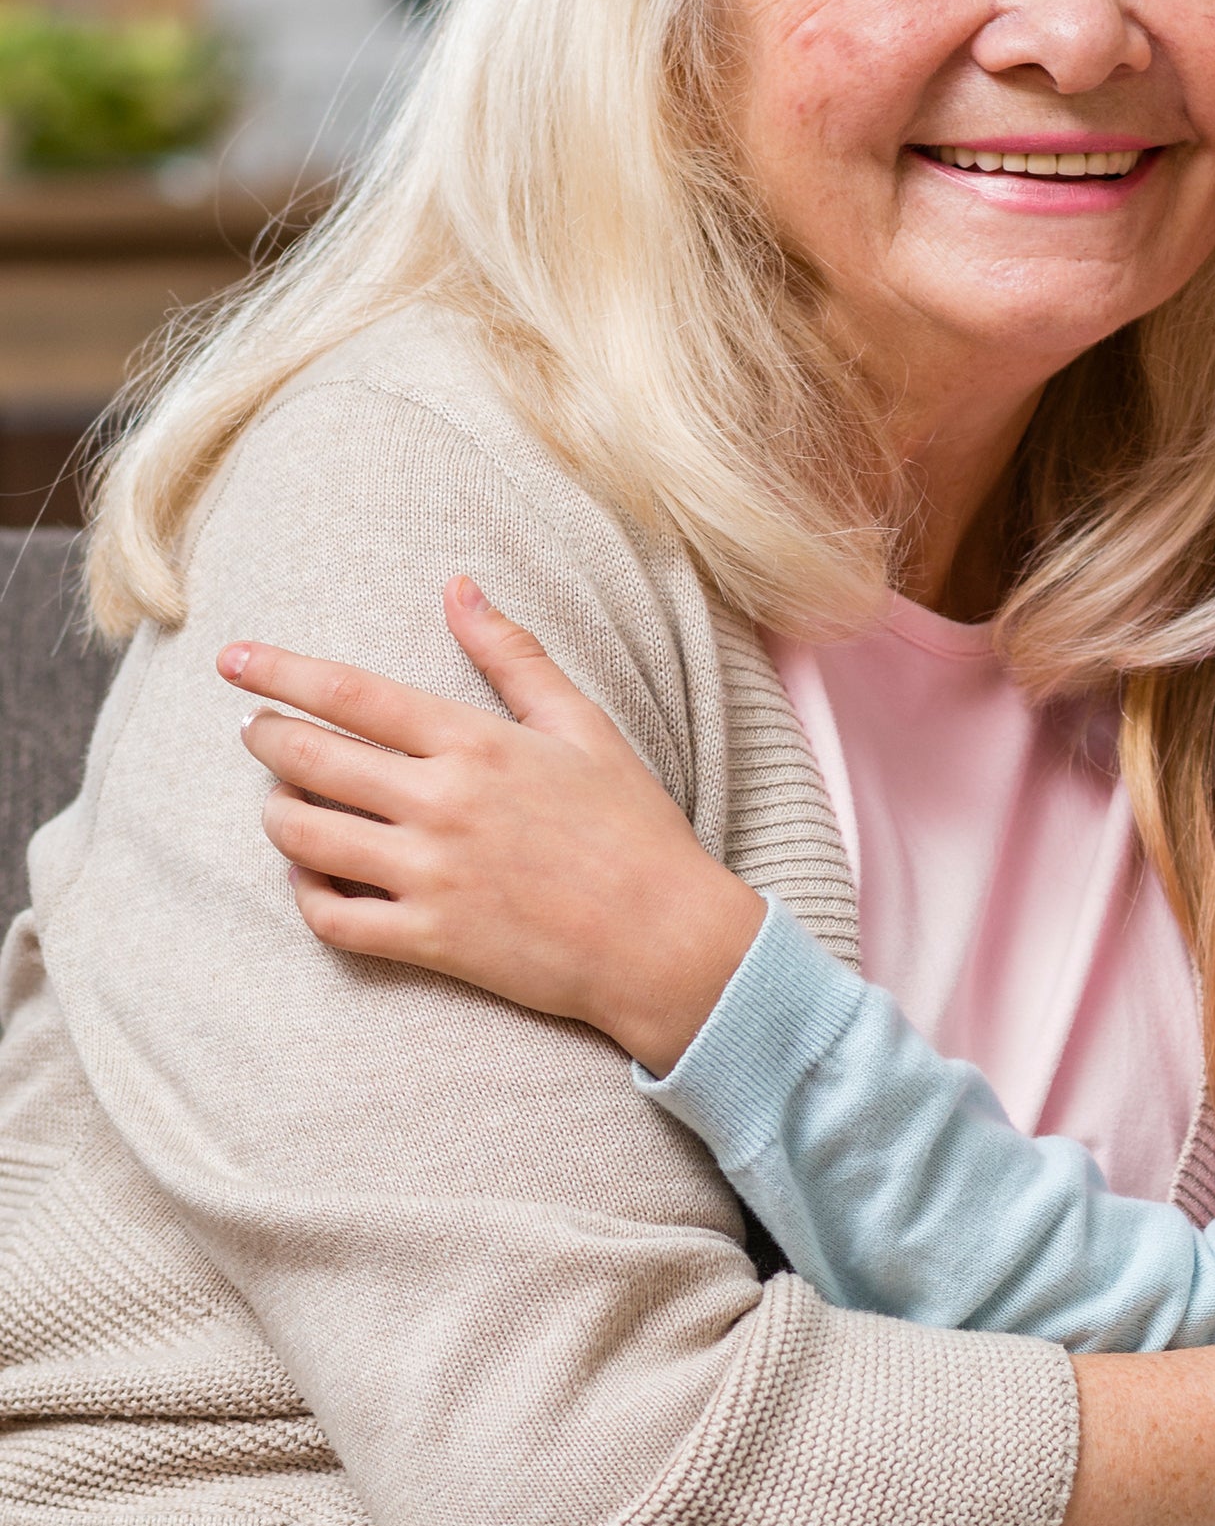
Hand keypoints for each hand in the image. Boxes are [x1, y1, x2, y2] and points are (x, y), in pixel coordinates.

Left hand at [218, 578, 764, 1072]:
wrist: (668, 941)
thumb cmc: (634, 828)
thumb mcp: (585, 726)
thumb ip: (514, 656)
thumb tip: (458, 585)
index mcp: (478, 745)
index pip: (351, 694)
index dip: (281, 671)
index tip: (234, 659)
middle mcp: (443, 804)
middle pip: (309, 759)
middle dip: (264, 736)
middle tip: (255, 729)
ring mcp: (432, 874)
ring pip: (303, 836)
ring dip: (276, 812)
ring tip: (283, 800)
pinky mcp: (430, 938)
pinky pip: (330, 915)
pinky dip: (304, 891)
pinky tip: (311, 873)